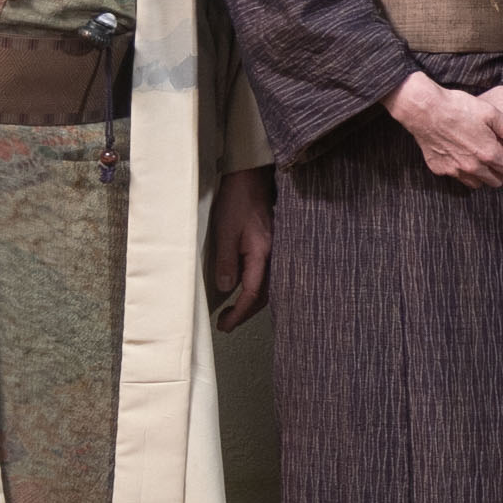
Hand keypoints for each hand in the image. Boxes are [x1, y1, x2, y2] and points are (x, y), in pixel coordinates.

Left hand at [207, 164, 273, 329]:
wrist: (252, 177)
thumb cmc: (238, 200)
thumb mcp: (225, 231)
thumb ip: (227, 261)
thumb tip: (227, 288)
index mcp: (263, 253)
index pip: (253, 292)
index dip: (239, 312)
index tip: (225, 325)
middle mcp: (275, 254)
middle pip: (265, 294)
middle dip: (246, 312)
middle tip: (227, 323)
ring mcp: (277, 249)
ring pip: (270, 285)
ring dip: (252, 301)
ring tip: (235, 310)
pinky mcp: (273, 244)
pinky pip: (270, 273)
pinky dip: (258, 287)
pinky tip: (248, 287)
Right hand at [389, 71, 502, 187]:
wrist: (425, 109)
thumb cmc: (459, 107)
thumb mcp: (492, 112)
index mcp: (488, 154)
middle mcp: (472, 167)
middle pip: (497, 181)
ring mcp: (454, 170)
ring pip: (477, 183)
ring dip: (485, 174)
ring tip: (484, 157)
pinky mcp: (440, 169)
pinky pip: (458, 176)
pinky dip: (465, 170)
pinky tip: (463, 154)